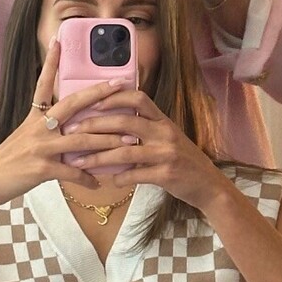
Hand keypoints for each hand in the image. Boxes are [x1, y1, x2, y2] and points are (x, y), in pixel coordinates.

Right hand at [0, 40, 129, 211]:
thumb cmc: (7, 161)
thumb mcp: (24, 138)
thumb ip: (45, 130)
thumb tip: (69, 128)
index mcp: (34, 118)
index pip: (43, 84)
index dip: (51, 62)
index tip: (58, 41)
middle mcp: (38, 127)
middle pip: (73, 104)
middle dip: (99, 93)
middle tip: (119, 83)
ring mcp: (41, 147)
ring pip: (82, 140)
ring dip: (108, 142)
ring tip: (128, 142)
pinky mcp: (42, 168)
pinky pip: (73, 172)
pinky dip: (87, 178)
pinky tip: (98, 183)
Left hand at [73, 90, 224, 215]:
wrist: (209, 185)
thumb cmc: (183, 161)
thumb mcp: (168, 138)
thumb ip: (146, 129)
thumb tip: (111, 125)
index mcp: (163, 120)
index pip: (138, 97)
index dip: (114, 97)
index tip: (92, 101)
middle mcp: (165, 133)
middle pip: (125, 121)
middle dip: (94, 125)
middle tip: (72, 132)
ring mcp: (166, 154)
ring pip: (124, 151)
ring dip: (98, 157)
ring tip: (78, 162)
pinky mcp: (166, 175)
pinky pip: (135, 176)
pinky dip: (118, 178)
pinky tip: (107, 180)